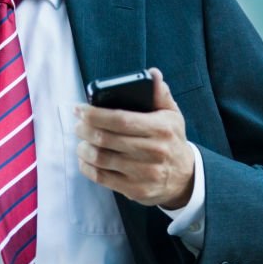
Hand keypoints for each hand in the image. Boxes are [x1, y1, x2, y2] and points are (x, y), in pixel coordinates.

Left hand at [74, 67, 194, 208]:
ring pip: (101, 159)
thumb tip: (152, 73)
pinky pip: (102, 178)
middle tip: (78, 125)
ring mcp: (144, 173)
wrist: (184, 177)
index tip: (80, 109)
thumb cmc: (172, 140)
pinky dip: (87, 167)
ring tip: (81, 141)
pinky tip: (85, 159)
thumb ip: (160, 94)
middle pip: (107, 139)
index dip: (95, 114)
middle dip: (85, 130)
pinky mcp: (135, 190)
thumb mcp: (172, 115)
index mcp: (161, 129)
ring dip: (84, 149)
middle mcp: (154, 152)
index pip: (121, 119)